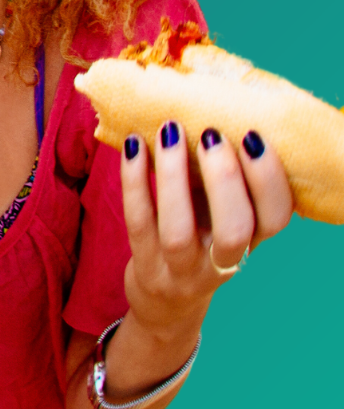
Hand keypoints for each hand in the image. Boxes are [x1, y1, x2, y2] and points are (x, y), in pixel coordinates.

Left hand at [121, 121, 293, 335]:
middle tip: (212, 135)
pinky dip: (134, 182)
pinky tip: (133, 147)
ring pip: (178, 229)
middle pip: (235, 228)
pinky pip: (137, 222)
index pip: (275, 217)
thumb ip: (224, 181)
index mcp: (251, 240)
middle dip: (226, 178)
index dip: (269, 180)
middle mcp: (223, 259)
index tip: (253, 137)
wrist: (167, 299)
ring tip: (169, 132)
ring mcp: (182, 268)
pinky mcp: (145, 266)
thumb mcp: (221, 216)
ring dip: (173, 176)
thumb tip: (215, 109)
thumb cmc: (199, 239)